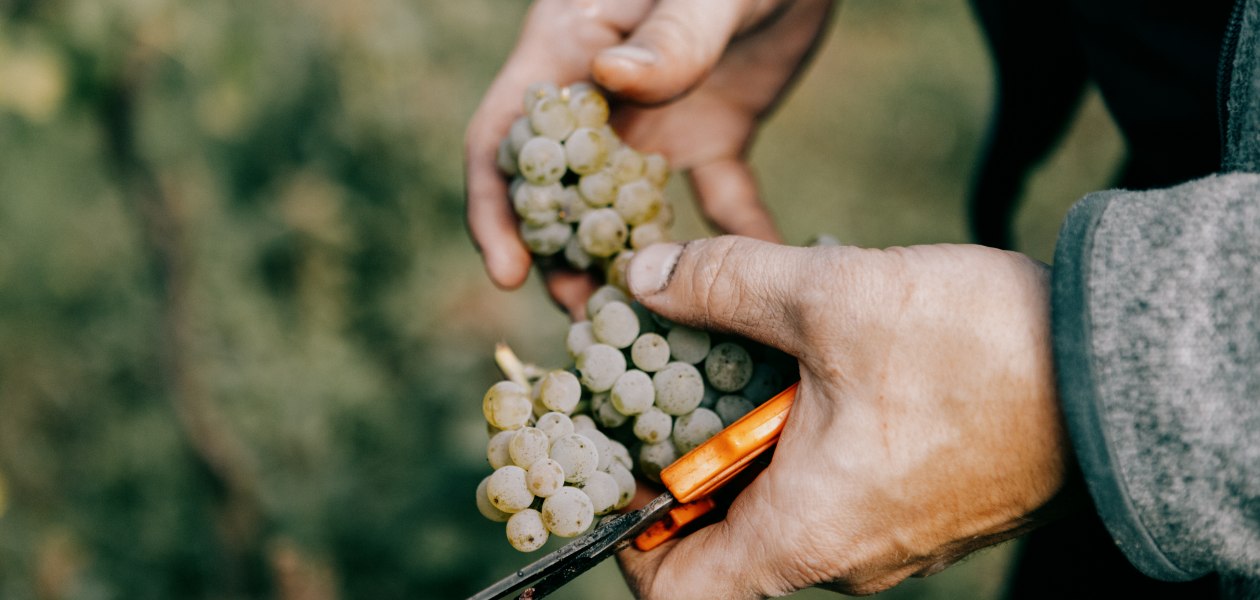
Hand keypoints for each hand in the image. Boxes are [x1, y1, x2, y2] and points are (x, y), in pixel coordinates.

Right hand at [464, 0, 834, 315]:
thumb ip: (667, 34)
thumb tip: (611, 76)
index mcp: (571, 51)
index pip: (508, 138)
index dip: (496, 208)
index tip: (509, 274)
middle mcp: (602, 95)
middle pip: (560, 193)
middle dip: (562, 259)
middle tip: (586, 321)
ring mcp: (657, 119)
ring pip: (625, 210)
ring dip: (629, 264)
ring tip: (645, 324)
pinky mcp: (713, 133)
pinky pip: (714, 200)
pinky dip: (732, 240)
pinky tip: (755, 278)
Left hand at [617, 237, 1079, 597]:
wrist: (1117, 368)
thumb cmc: (977, 349)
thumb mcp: (829, 297)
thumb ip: (724, 286)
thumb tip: (646, 279)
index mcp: (805, 534)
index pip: (680, 593)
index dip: (632, 544)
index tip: (624, 475)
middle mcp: (845, 557)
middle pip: (728, 541)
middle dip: (696, 462)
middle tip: (683, 382)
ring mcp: (892, 540)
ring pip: (788, 506)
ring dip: (759, 438)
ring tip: (761, 355)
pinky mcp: (928, 510)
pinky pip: (842, 490)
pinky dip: (812, 440)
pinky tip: (824, 366)